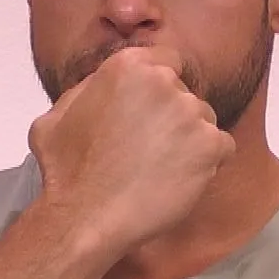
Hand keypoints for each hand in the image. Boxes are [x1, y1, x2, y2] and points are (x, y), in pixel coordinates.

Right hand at [28, 45, 234, 255]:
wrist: (85, 217)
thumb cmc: (66, 171)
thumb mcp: (57, 113)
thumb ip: (89, 90)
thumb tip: (104, 86)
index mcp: (128, 66)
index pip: (166, 61)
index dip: (160, 88)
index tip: (151, 110)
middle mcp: (164, 82)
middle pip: (184, 94)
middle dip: (171, 117)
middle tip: (149, 149)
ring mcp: (191, 113)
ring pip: (203, 121)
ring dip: (189, 141)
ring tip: (160, 169)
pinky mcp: (210, 146)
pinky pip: (222, 148)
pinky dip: (207, 164)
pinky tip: (179, 180)